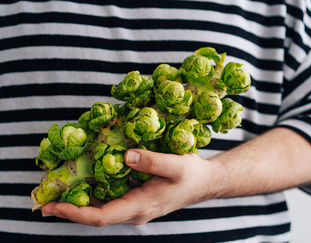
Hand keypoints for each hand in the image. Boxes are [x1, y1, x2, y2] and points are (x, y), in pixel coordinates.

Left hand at [41, 149, 222, 226]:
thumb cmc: (192, 175)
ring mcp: (135, 207)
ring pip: (101, 209)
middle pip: (95, 215)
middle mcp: (134, 212)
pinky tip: (84, 181)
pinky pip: (110, 200)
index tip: (53, 206)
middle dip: (69, 208)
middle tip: (44, 197)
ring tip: (57, 189)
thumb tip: (125, 155)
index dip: (75, 213)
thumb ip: (152, 161)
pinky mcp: (136, 200)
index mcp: (141, 206)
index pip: (101, 217)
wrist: (205, 183)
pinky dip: (93, 194)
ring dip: (78, 202)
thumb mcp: (177, 165)